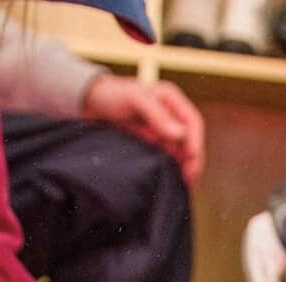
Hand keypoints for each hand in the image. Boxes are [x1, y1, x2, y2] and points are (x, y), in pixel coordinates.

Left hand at [82, 76, 204, 186]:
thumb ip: (158, 115)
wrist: (89, 103)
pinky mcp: (152, 142)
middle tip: (189, 179)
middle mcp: (170, 114)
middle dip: (192, 160)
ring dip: (183, 166)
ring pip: (180, 151)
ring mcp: (161, 129)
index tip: (191, 161)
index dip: (196, 143)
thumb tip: (180, 134)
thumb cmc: (111, 94)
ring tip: (181, 182)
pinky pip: (167, 156)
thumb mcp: (135, 98)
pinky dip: (171, 167)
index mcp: (171, 99)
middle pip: (190, 139)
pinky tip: (170, 177)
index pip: (193, 122)